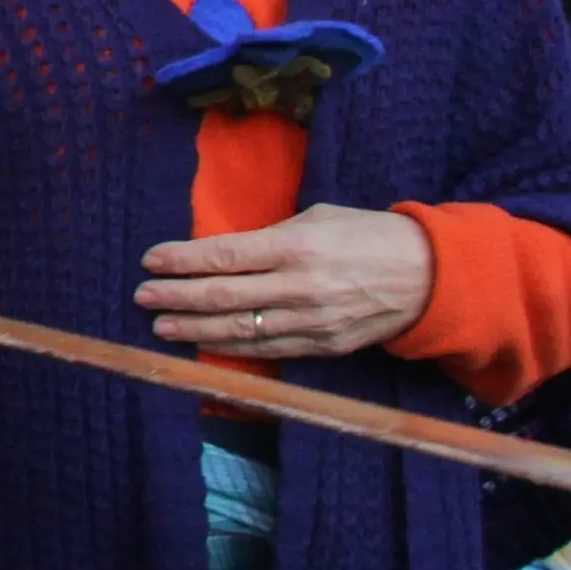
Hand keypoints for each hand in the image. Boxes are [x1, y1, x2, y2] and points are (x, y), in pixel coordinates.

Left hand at [135, 203, 434, 361]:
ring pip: (241, 331)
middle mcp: (300, 287)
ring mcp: (312, 322)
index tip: (150, 260)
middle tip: (142, 296)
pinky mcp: (323, 347)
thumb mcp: (317, 219)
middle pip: (224, 297)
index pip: (225, 255)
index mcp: (297, 246)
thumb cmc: (368, 235)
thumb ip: (269, 237)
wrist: (428, 277)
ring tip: (161, 326)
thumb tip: (222, 251)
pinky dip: (232, 349)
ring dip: (195, 330)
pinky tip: (205, 344)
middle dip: (177, 297)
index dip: (182, 260)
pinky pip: (268, 350)